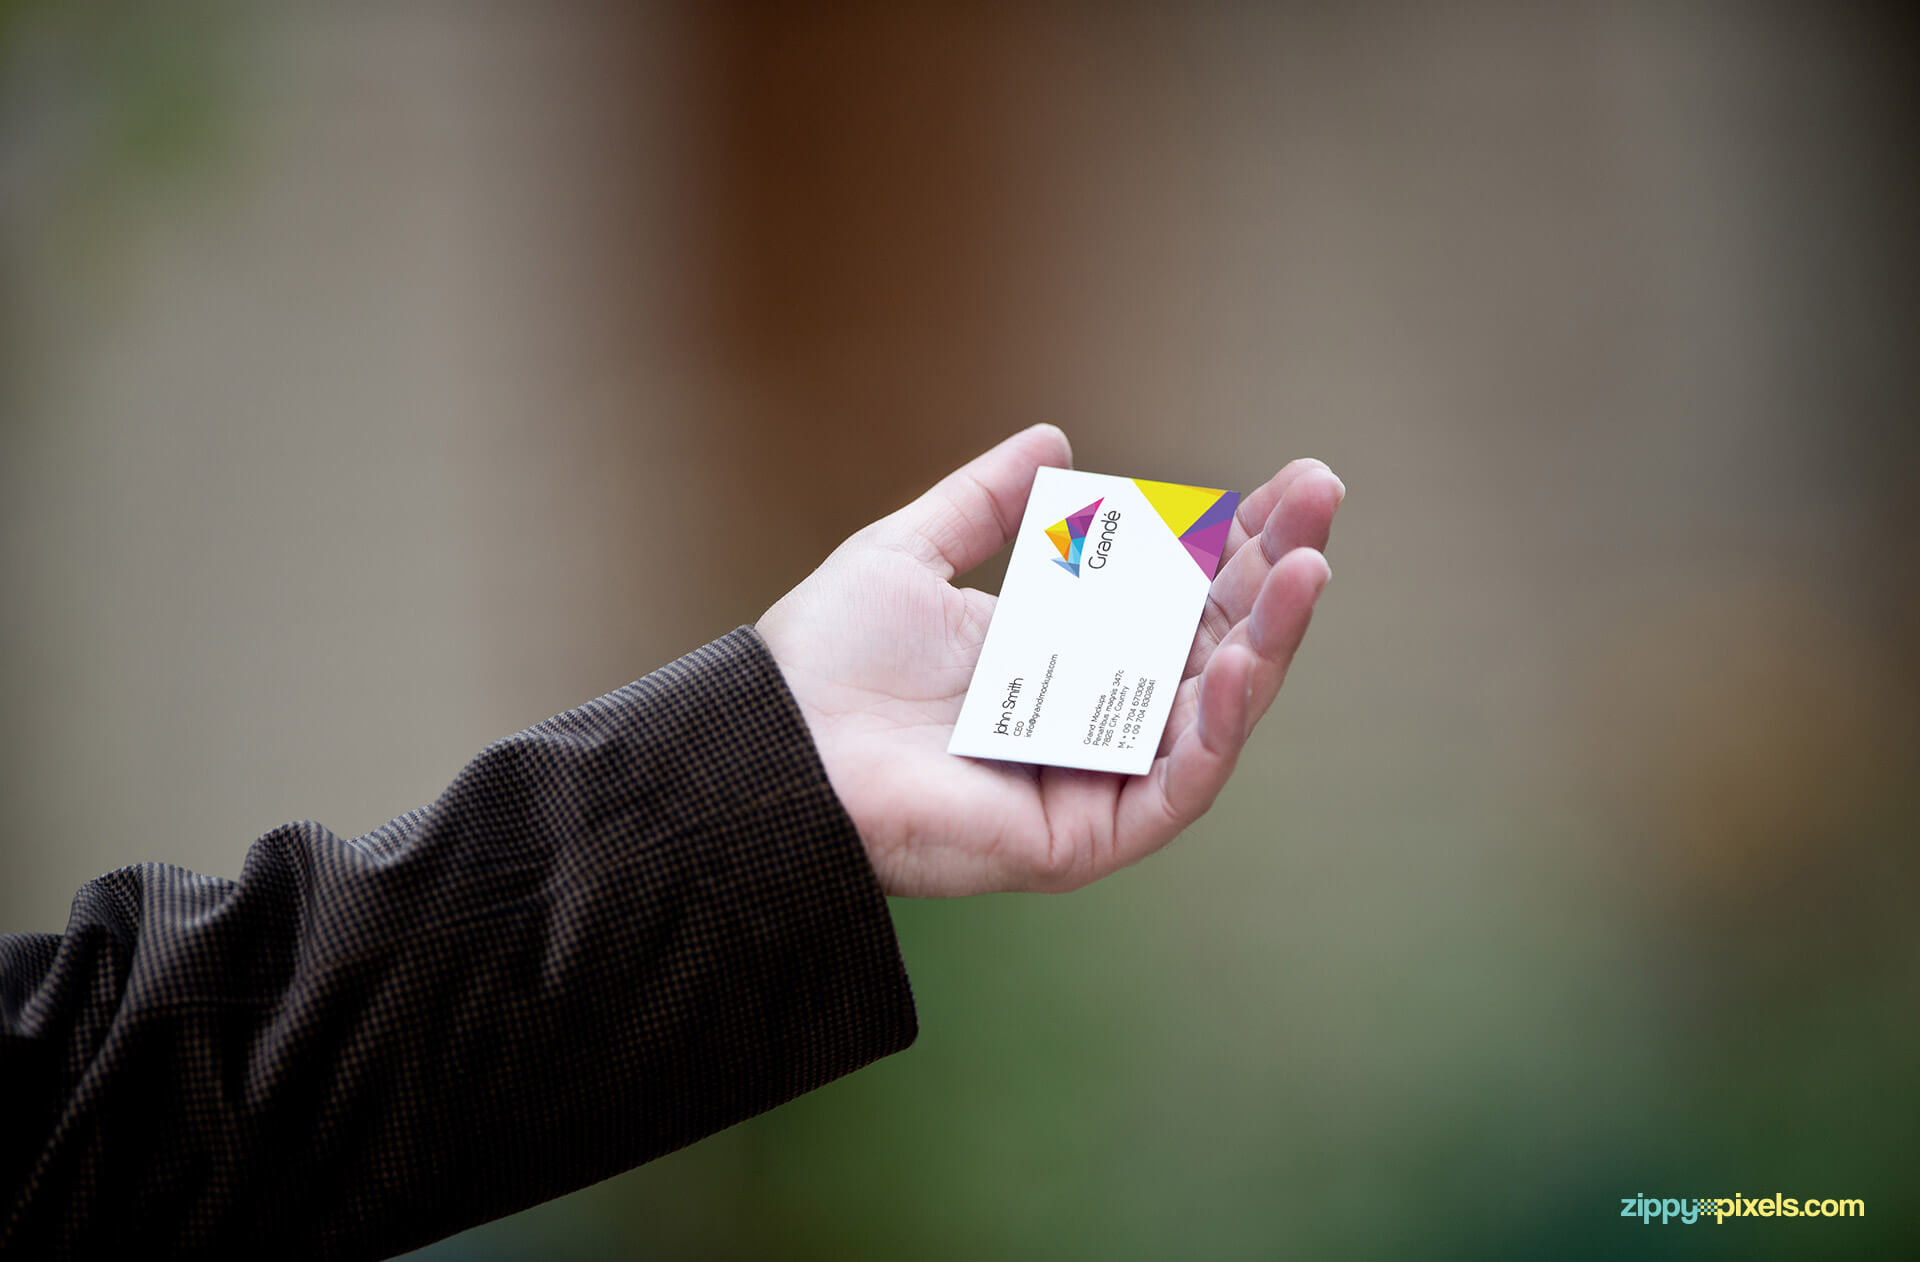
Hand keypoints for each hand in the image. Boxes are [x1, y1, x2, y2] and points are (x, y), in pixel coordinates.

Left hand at [757, 425, 1342, 896]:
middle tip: (1324, 500)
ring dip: (1269, 642)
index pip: (1177, 597)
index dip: (1238, 542)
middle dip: (1273, 575)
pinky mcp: (1083, 834)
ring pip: (1211, 715)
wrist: (772, 740)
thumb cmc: (827, 658)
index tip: (1291, 484)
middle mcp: (1090, 719)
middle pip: (1211, 647)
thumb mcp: (911, 552)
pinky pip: (1172, 786)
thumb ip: (984, 504)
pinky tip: (1237, 661)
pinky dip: (1213, 728)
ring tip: (1308, 566)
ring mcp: (1093, 779)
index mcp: (1061, 657)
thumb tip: (1054, 441)